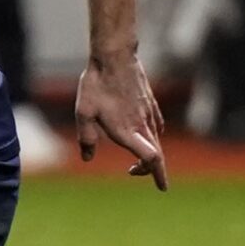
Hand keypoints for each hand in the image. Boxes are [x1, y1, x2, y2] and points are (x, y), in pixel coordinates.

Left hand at [75, 52, 167, 190]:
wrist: (114, 57)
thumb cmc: (95, 85)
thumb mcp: (83, 113)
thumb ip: (87, 137)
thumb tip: (87, 158)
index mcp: (127, 131)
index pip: (152, 158)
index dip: (157, 174)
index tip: (161, 187)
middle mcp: (142, 124)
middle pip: (157, 154)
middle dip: (151, 169)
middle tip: (134, 173)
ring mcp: (148, 112)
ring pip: (156, 139)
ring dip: (150, 152)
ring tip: (135, 158)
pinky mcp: (150, 102)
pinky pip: (156, 125)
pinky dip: (153, 135)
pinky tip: (147, 134)